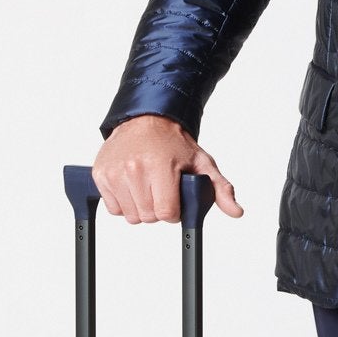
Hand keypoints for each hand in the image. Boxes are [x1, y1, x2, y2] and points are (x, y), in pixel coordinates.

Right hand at [93, 114, 244, 222]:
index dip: (173, 212)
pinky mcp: (100, 174)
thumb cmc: (174, 143)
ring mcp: (115, 172)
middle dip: (157, 209)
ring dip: (140, 208)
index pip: (166, 213)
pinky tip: (132, 187)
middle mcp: (135, 168)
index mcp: (161, 166)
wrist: (146, 119)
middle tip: (161, 190)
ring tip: (147, 187)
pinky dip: (123, 203)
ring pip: (130, 215)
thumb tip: (236, 210)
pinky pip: (112, 208)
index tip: (174, 200)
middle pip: (148, 217)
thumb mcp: (202, 162)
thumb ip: (220, 188)